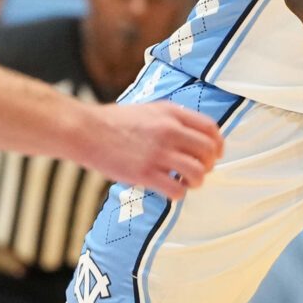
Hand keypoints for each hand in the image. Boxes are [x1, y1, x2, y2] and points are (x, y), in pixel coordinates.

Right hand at [79, 99, 223, 195]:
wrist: (85, 131)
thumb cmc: (115, 121)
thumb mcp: (149, 109)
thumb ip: (173, 119)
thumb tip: (195, 134)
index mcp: (171, 113)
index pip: (210, 128)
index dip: (218, 144)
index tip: (215, 154)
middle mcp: (168, 131)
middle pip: (208, 151)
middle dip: (208, 165)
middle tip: (198, 171)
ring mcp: (157, 153)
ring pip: (197, 172)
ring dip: (196, 181)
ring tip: (185, 182)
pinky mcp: (145, 173)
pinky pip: (177, 189)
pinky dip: (179, 193)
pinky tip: (170, 190)